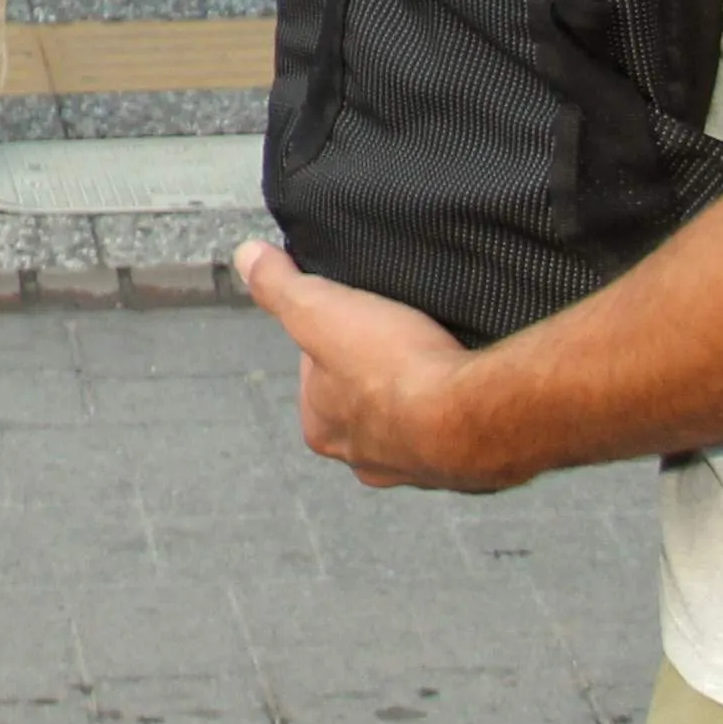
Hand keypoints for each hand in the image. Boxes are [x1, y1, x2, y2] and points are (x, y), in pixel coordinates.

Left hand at [236, 241, 516, 492]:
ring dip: (421, 389)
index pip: (316, 369)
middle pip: (362, 395)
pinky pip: (454, 428)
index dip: (335, 332)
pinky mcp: (463, 466)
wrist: (474, 417)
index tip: (359, 314)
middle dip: (379, 366)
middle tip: (402, 333)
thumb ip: (279, 285)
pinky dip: (457, 407)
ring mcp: (416, 467)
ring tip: (436, 354)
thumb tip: (247, 256)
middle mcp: (363, 458)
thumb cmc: (393, 369)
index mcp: (321, 428)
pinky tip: (465, 383)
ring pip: (410, 416)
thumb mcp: (320, 309)